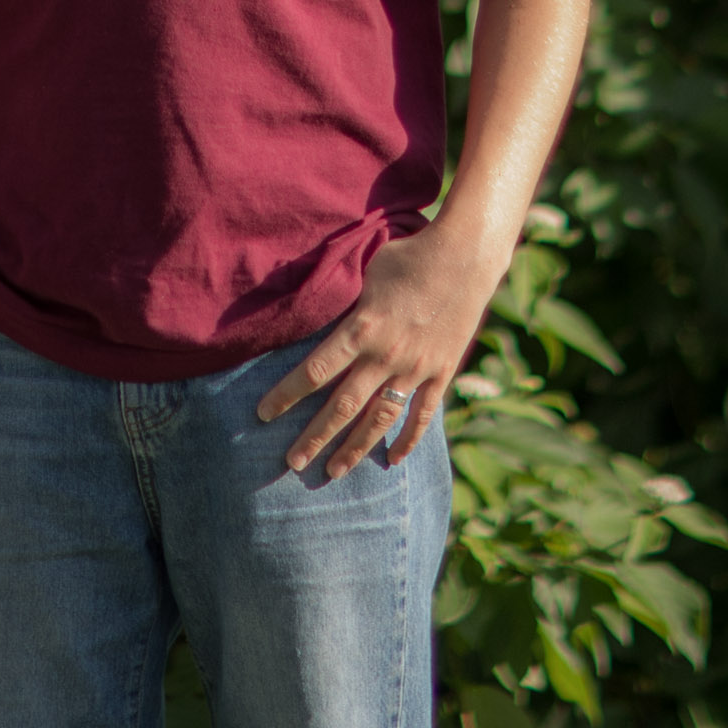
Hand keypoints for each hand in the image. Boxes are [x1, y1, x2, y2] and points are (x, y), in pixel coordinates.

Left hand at [256, 223, 504, 480]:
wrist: (465, 256)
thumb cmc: (405, 255)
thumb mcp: (361, 272)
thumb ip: (338, 300)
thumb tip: (302, 304)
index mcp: (361, 328)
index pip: (314, 372)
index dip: (286, 396)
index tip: (262, 414)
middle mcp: (386, 355)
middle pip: (343, 406)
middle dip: (315, 437)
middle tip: (292, 463)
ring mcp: (416, 368)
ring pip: (380, 418)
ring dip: (355, 448)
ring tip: (332, 472)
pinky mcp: (441, 372)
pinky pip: (422, 414)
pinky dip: (407, 439)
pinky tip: (391, 460)